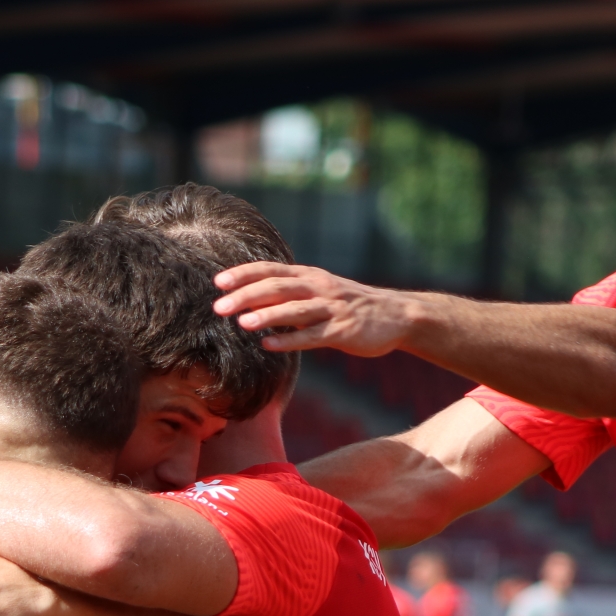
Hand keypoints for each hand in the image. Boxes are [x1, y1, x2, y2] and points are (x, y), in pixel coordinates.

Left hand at [213, 262, 419, 354]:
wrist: (396, 315)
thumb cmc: (350, 306)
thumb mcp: (319, 292)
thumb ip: (288, 295)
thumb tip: (250, 300)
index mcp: (310, 276)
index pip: (271, 270)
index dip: (244, 274)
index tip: (218, 282)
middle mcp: (319, 287)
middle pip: (277, 287)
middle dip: (246, 295)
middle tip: (220, 306)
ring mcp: (332, 309)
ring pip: (294, 310)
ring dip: (267, 316)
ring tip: (241, 323)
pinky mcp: (342, 332)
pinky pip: (312, 337)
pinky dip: (289, 340)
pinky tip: (269, 345)